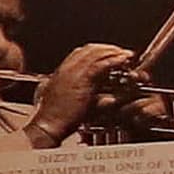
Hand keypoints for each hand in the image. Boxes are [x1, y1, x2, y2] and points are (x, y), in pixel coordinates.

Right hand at [21, 40, 136, 145]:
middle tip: (121, 52)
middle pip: (89, 49)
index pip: (80, 53)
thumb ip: (80, 91)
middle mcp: (67, 69)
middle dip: (107, 48)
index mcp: (61, 72)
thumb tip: (98, 93)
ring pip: (96, 54)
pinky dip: (113, 60)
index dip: (96, 51)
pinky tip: (121, 60)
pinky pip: (100, 65)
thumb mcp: (66, 99)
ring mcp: (73, 73)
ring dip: (113, 52)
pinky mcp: (81, 80)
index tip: (109, 53)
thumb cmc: (56, 118)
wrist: (48, 125)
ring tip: (125, 55)